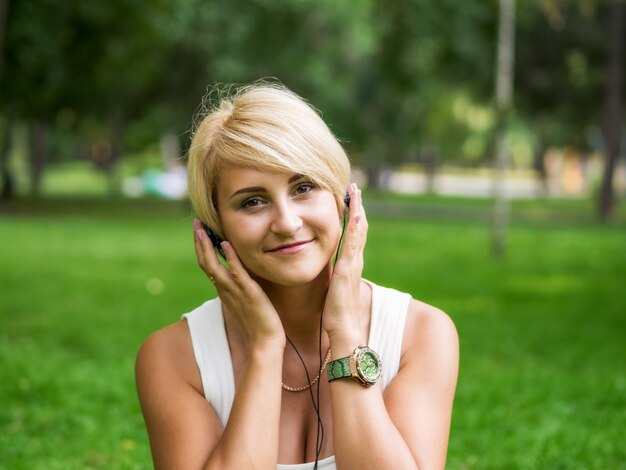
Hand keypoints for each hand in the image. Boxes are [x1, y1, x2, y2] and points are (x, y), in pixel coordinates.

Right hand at [193, 219, 285, 350]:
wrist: (263, 342)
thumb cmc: (257, 323)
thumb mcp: (245, 301)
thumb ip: (240, 288)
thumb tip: (240, 276)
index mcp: (224, 290)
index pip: (208, 265)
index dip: (202, 248)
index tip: (200, 231)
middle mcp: (225, 289)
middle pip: (205, 262)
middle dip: (199, 241)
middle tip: (196, 222)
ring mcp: (234, 290)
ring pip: (213, 265)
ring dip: (206, 245)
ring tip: (202, 228)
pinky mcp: (247, 292)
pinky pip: (236, 272)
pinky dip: (230, 257)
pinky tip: (225, 243)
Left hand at [322, 184, 367, 345]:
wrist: (343, 331)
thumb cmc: (336, 314)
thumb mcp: (332, 289)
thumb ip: (332, 278)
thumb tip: (327, 272)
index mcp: (349, 265)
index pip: (353, 235)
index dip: (353, 216)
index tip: (349, 199)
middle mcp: (354, 262)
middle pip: (359, 228)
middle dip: (357, 207)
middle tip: (355, 187)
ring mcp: (353, 265)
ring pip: (358, 231)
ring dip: (358, 210)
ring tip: (355, 192)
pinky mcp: (347, 270)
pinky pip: (352, 244)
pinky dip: (355, 228)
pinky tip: (355, 213)